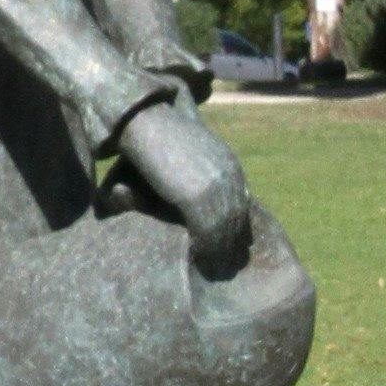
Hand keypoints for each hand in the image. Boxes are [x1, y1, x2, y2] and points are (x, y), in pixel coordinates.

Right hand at [114, 89, 253, 277]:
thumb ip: (197, 175)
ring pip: (227, 230)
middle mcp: (229, 175)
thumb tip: (194, 202)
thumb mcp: (188, 155)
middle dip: (231, 244)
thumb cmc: (157, 136)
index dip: (234, 227)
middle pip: (238, 220)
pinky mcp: (198, 195)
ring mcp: (216, 185)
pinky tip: (197, 257)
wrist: (145, 118)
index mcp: (228, 165)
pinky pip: (209, 231)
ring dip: (219, 251)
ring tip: (210, 268)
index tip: (226, 245)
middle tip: (222, 266)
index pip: (241, 205)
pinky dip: (205, 248)